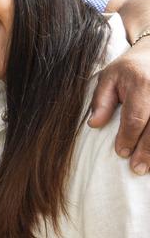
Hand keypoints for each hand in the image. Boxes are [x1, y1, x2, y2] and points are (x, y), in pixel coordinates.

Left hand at [89, 41, 149, 174]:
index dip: (129, 137)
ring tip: (148, 167)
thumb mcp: (109, 78)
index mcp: (142, 84)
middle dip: (147, 150)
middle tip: (137, 169)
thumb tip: (93, 125)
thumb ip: (101, 101)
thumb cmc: (129, 69)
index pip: (136, 117)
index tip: (121, 152)